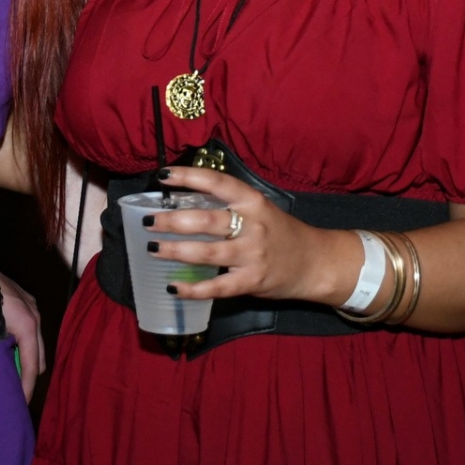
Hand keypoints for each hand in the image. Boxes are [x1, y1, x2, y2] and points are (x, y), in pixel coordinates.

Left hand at [0, 271, 44, 401]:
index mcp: (27, 324)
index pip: (32, 365)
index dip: (25, 388)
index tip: (18, 404)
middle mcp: (34, 314)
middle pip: (38, 357)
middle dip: (27, 377)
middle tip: (11, 395)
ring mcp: (30, 306)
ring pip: (34, 343)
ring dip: (22, 360)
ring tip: (5, 375)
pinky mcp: (24, 301)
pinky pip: (28, 331)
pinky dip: (19, 345)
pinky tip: (3, 351)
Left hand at [145, 167, 356, 305]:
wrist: (315, 262)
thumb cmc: (280, 233)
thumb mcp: (259, 210)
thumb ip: (228, 206)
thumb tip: (182, 202)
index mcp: (252, 201)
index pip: (217, 182)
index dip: (188, 176)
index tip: (162, 175)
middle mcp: (252, 225)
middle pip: (206, 220)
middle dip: (172, 220)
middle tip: (148, 221)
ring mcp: (253, 255)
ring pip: (207, 252)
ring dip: (176, 251)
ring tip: (153, 249)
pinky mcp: (252, 281)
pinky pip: (218, 286)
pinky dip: (193, 289)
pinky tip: (174, 287)